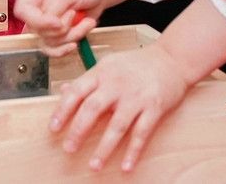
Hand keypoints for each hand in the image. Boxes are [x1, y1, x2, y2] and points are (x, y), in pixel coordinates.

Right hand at [13, 0, 108, 53]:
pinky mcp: (56, 33)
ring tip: (85, 22)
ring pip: (47, 42)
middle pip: (35, 30)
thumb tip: (48, 22)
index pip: (23, 11)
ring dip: (71, 35)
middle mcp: (36, 7)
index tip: (57, 23)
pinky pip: (55, 48)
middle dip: (60, 28)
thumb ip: (54, 6)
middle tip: (74, 14)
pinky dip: (69, 46)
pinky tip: (78, 38)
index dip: (38, 21)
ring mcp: (46, 22)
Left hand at [48, 43, 195, 172]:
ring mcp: (136, 96)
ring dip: (105, 148)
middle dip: (78, 131)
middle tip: (68, 149)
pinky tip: (126, 166)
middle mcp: (117, 84)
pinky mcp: (154, 107)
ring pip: (117, 125)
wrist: (172, 58)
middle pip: (93, 108)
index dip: (63, 110)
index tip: (53, 128)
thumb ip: (89, 80)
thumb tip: (65, 91)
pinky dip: (133, 151)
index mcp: (102, 72)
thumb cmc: (137, 63)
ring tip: (94, 165)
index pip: (77, 91)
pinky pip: (142, 132)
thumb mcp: (109, 65)